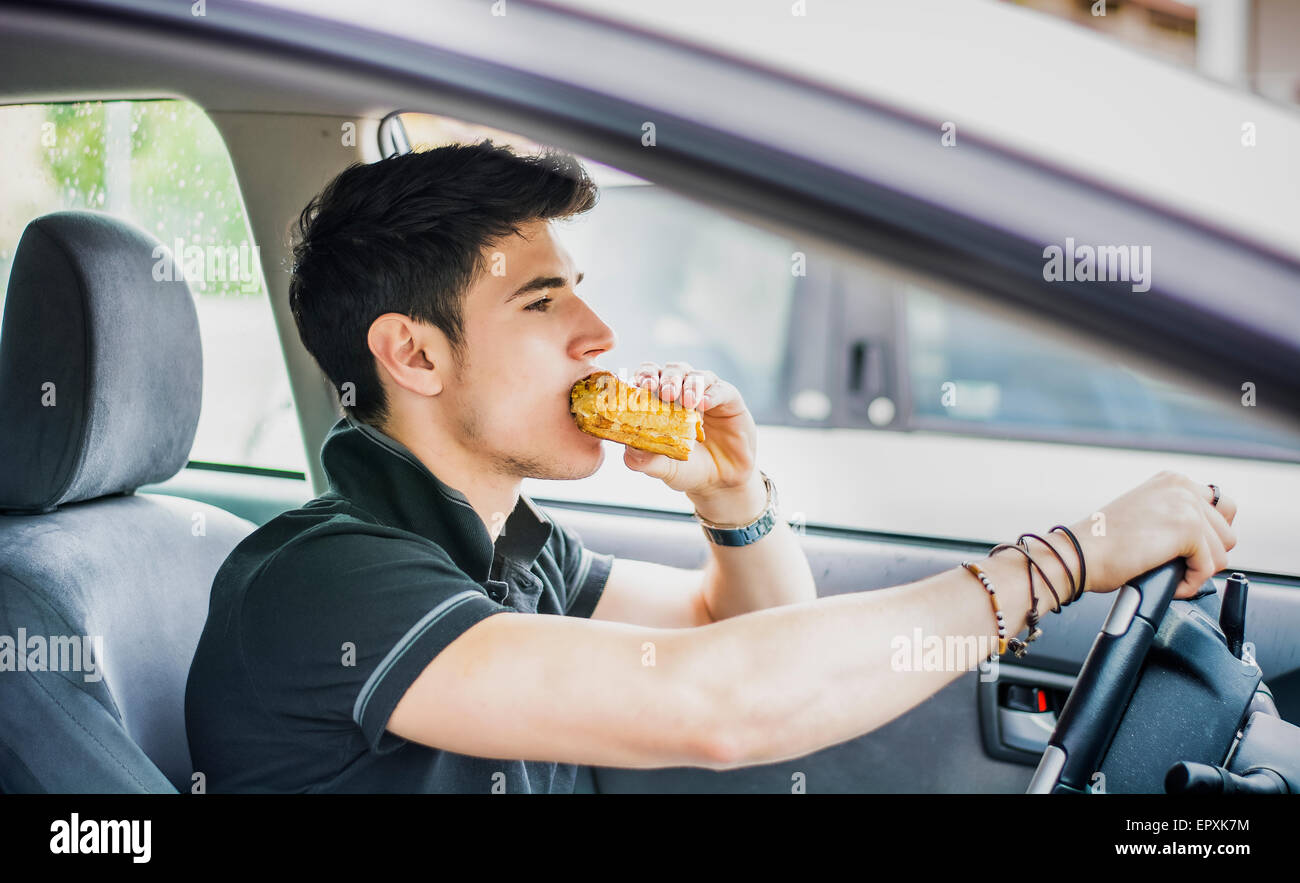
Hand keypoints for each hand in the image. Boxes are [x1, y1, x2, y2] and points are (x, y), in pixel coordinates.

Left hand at [622, 360, 757, 499]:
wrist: (720, 483)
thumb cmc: (687, 469)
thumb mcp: (664, 468)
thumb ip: (645, 460)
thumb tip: (628, 450)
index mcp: (660, 400)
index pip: (649, 376)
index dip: (644, 375)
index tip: (642, 385)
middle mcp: (683, 391)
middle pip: (673, 370)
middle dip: (668, 378)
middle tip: (665, 392)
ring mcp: (707, 394)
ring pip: (697, 376)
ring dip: (690, 385)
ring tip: (687, 401)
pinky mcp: (730, 401)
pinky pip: (722, 390)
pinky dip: (713, 394)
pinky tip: (705, 403)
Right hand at [1073, 471, 1237, 597]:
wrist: (1079, 554)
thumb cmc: (1102, 543)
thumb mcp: (1146, 514)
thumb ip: (1176, 515)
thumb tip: (1207, 539)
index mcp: (1173, 480)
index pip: (1222, 507)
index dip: (1210, 535)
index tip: (1189, 548)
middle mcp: (1183, 487)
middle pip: (1227, 533)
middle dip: (1205, 555)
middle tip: (1175, 563)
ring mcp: (1187, 506)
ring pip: (1221, 553)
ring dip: (1196, 571)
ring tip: (1166, 572)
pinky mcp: (1188, 529)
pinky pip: (1208, 569)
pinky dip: (1189, 583)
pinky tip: (1167, 581)